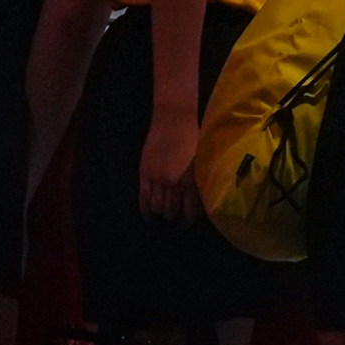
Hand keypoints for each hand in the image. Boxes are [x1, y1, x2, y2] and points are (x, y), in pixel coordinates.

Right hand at [139, 107, 203, 221]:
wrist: (173, 121)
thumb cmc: (191, 139)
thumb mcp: (200, 163)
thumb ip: (198, 183)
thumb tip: (200, 203)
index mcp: (191, 181)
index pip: (189, 211)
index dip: (187, 221)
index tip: (185, 223)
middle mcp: (174, 183)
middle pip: (171, 211)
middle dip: (172, 218)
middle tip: (173, 220)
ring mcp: (158, 179)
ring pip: (157, 207)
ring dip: (160, 214)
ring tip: (161, 215)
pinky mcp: (145, 174)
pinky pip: (143, 198)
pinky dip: (145, 210)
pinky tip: (148, 216)